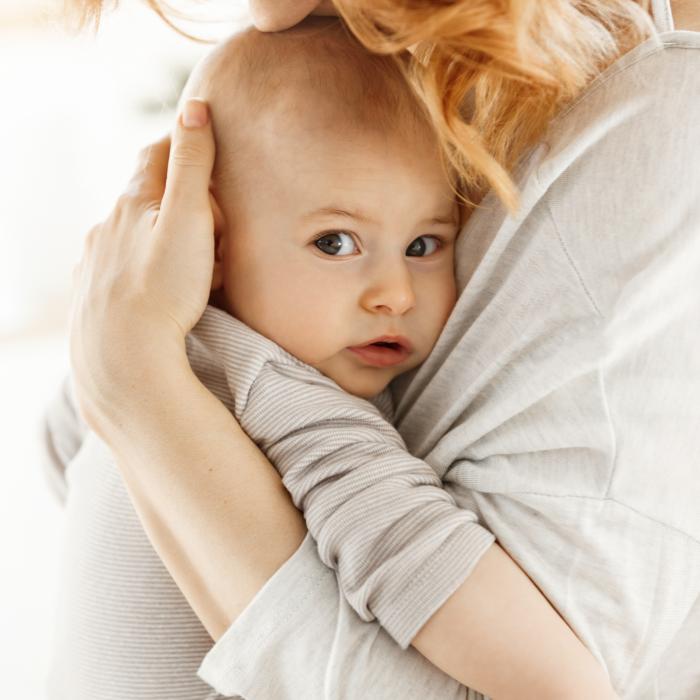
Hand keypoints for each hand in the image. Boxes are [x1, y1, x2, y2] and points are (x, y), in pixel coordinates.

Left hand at [69, 98, 215, 431]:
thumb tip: (194, 108)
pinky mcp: (94, 291)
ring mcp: (97, 259)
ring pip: (132, 233)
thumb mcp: (189, 218)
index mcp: (133, 201)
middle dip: (179, 200)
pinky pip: (121, 266)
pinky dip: (143, 265)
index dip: (185, 146)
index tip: (209, 151)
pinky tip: (155, 285)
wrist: (124, 355)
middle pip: (146, 195)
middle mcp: (108, 224)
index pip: (158, 155)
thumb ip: (193, 164)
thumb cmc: (164, 288)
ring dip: (160, 236)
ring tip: (191, 262)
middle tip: (214, 224)